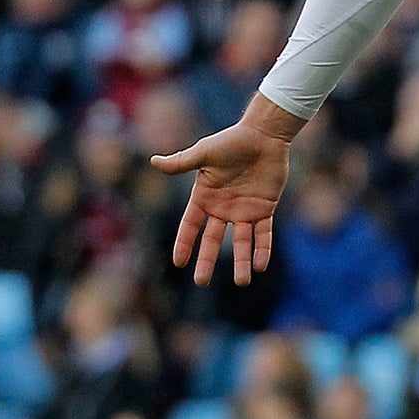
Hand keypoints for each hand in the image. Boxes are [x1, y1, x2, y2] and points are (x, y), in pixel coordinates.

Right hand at [151, 99, 296, 284]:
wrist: (263, 135)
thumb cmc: (231, 141)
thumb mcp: (204, 153)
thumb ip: (182, 162)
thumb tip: (154, 162)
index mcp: (204, 197)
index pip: (190, 225)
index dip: (184, 243)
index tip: (178, 262)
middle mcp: (222, 208)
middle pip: (212, 240)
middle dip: (206, 260)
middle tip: (201, 283)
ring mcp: (244, 210)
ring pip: (241, 242)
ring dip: (242, 261)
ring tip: (243, 282)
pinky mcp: (264, 209)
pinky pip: (264, 234)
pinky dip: (263, 249)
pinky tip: (261, 265)